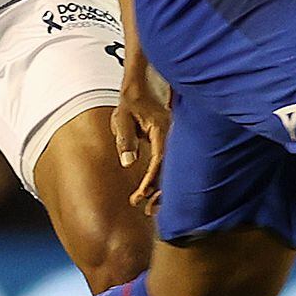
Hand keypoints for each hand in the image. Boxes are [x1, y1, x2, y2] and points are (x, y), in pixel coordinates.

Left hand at [112, 59, 169, 215]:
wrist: (142, 84)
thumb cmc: (131, 100)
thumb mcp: (122, 118)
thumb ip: (125, 140)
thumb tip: (129, 164)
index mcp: (162, 130)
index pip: (159, 161)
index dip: (150, 181)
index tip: (139, 196)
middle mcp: (171, 137)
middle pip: (170, 170)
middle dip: (160, 192)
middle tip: (147, 211)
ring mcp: (172, 140)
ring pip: (171, 169)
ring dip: (161, 188)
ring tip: (149, 207)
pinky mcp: (168, 142)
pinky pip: (168, 163)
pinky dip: (162, 178)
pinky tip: (154, 191)